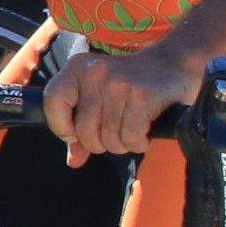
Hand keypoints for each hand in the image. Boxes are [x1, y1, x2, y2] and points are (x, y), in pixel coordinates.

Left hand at [43, 36, 203, 164]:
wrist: (173, 64)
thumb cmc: (131, 85)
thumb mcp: (100, 98)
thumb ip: (82, 129)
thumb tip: (73, 161)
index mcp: (77, 68)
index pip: (52, 102)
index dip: (62, 127)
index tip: (77, 135)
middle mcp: (94, 73)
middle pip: (84, 132)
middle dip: (102, 142)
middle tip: (118, 131)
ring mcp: (118, 84)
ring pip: (109, 139)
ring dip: (124, 143)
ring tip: (134, 126)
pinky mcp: (141, 96)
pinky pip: (131, 138)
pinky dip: (140, 142)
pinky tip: (146, 129)